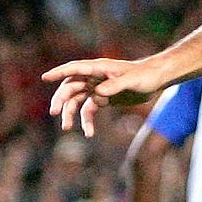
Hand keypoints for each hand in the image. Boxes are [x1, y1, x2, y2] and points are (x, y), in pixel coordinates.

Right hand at [42, 58, 163, 136]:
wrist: (157, 79)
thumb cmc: (145, 75)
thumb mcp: (132, 80)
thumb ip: (115, 85)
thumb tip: (97, 93)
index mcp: (99, 68)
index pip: (75, 69)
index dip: (59, 72)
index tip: (45, 77)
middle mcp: (94, 77)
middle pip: (71, 87)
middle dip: (62, 100)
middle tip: (54, 113)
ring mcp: (97, 88)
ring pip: (77, 100)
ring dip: (71, 113)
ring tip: (67, 128)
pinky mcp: (103, 98)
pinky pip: (90, 109)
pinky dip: (87, 120)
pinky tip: (89, 133)